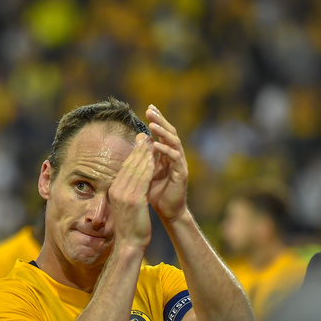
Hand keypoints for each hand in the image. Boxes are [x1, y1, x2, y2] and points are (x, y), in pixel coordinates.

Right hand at [107, 132, 155, 250]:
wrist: (129, 243)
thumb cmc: (130, 226)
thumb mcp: (125, 205)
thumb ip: (127, 191)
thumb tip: (130, 179)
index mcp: (114, 190)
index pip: (124, 167)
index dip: (133, 153)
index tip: (140, 142)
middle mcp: (117, 190)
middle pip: (129, 165)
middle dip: (138, 149)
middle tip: (146, 135)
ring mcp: (125, 194)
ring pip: (136, 169)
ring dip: (145, 154)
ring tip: (152, 142)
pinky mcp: (134, 200)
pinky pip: (143, 179)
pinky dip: (148, 166)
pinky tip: (155, 158)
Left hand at [145, 105, 188, 221]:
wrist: (167, 212)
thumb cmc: (156, 193)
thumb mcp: (146, 172)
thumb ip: (144, 156)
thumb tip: (139, 138)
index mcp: (167, 154)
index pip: (163, 132)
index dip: (157, 120)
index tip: (148, 108)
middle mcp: (175, 156)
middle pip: (170, 133)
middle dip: (160, 120)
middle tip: (151, 109)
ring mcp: (180, 164)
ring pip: (174, 142)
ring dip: (163, 132)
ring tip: (152, 124)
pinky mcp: (182, 173)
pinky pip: (175, 158)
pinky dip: (165, 150)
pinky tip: (156, 145)